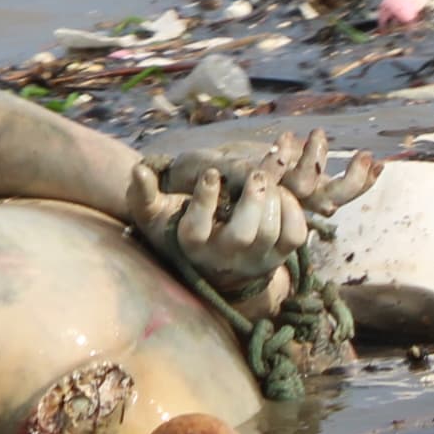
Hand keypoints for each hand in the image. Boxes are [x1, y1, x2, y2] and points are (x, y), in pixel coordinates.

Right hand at [131, 131, 378, 315]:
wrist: (218, 264)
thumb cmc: (182, 227)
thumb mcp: (157, 213)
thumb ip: (145, 193)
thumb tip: (138, 169)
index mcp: (193, 245)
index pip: (196, 230)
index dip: (205, 200)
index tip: (211, 174)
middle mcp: (224, 257)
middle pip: (240, 236)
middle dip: (251, 201)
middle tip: (254, 174)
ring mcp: (254, 259)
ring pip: (269, 235)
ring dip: (273, 202)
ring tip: (267, 181)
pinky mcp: (279, 256)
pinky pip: (294, 236)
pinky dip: (295, 212)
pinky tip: (284, 194)